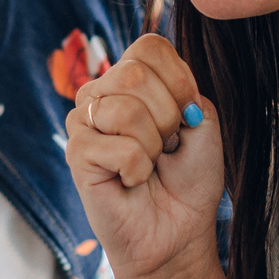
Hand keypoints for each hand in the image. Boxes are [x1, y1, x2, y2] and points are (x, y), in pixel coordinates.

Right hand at [63, 35, 233, 278]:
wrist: (179, 231)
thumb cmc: (189, 178)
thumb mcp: (201, 121)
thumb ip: (182, 87)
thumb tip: (146, 82)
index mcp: (131, 78)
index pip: (149, 46)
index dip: (179, 80)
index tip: (187, 116)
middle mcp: (101, 94)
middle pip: (135, 75)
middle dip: (168, 116)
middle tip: (166, 146)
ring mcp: (84, 123)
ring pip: (127, 110)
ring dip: (154, 145)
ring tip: (148, 165)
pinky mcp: (76, 155)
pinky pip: (120, 148)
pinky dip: (138, 169)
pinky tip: (132, 181)